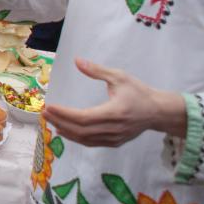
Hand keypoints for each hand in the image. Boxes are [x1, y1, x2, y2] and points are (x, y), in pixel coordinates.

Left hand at [43, 58, 185, 145]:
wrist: (159, 111)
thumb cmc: (139, 92)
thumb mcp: (120, 77)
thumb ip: (97, 71)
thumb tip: (77, 60)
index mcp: (115, 112)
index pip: (84, 118)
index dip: (65, 114)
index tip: (49, 107)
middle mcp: (114, 129)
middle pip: (82, 131)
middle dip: (60, 121)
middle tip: (44, 112)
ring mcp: (115, 138)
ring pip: (85, 139)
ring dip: (66, 131)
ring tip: (51, 120)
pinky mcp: (116, 142)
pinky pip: (92, 143)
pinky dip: (76, 138)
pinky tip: (65, 131)